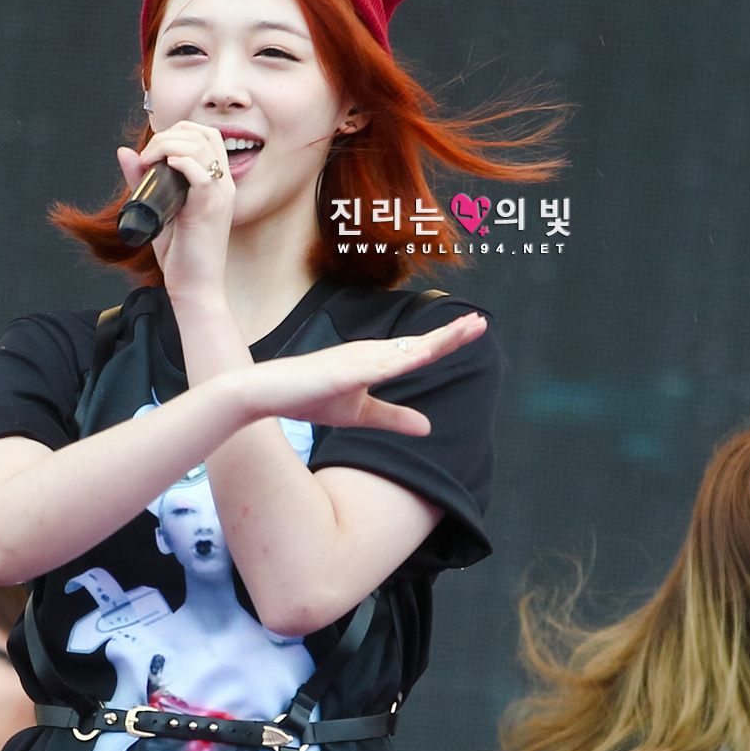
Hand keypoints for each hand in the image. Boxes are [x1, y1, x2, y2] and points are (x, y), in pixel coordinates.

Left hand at [117, 120, 233, 294]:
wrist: (195, 287)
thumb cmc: (181, 254)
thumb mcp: (159, 209)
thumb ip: (143, 181)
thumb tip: (125, 152)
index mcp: (217, 182)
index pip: (205, 135)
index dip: (177, 131)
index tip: (152, 151)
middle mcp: (223, 185)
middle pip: (204, 134)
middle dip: (170, 135)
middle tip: (147, 156)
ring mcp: (220, 196)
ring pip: (201, 147)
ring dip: (168, 145)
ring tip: (148, 162)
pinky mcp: (210, 209)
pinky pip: (202, 174)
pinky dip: (182, 163)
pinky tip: (165, 167)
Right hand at [230, 313, 487, 432]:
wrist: (268, 393)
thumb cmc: (308, 397)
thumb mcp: (360, 413)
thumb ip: (394, 417)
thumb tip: (429, 428)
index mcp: (374, 360)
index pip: (418, 350)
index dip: (447, 340)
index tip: (474, 328)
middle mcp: (369, 353)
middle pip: (419, 344)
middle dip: (451, 334)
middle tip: (481, 323)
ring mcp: (357, 359)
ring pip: (405, 350)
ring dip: (435, 341)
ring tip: (464, 331)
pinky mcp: (343, 371)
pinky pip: (379, 366)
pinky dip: (403, 361)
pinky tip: (423, 356)